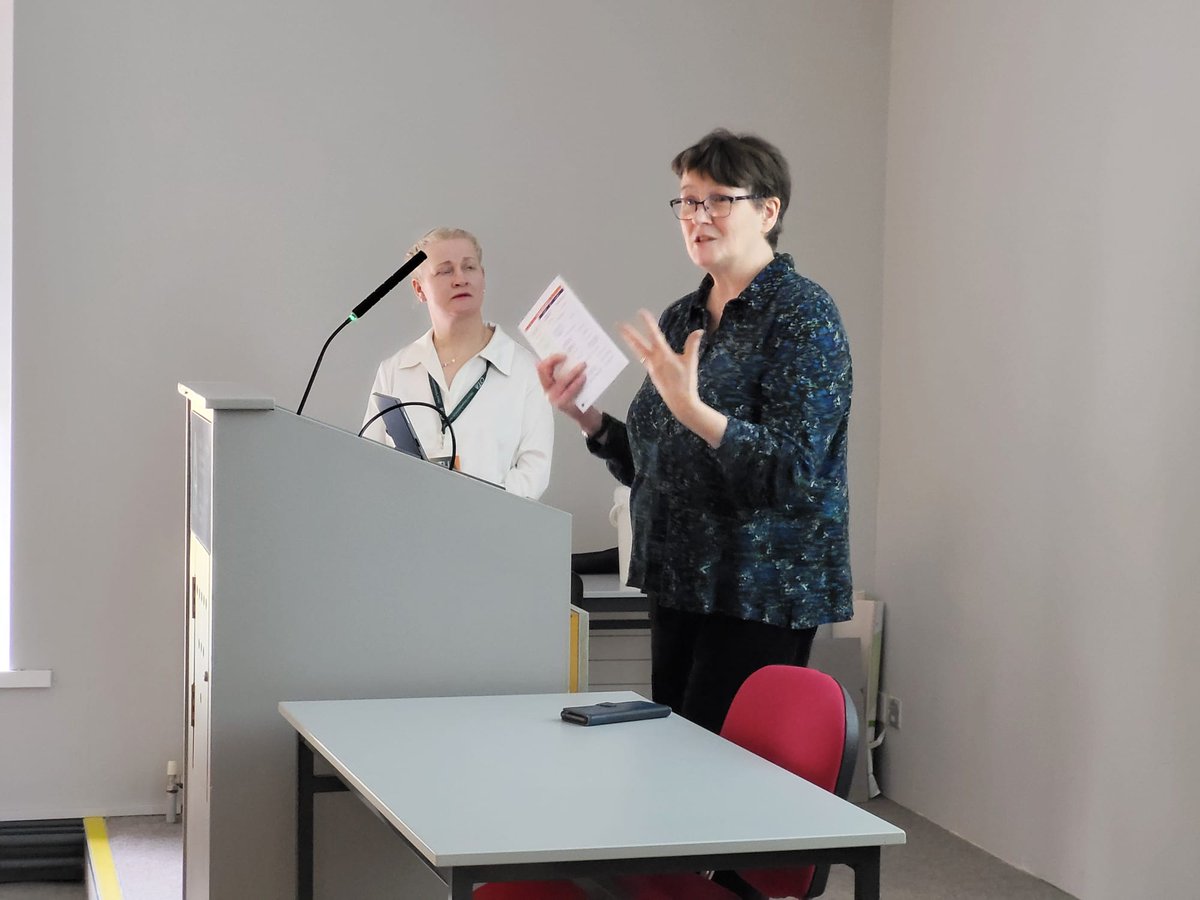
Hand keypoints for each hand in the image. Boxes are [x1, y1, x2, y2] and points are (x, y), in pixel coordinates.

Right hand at [537, 354, 602, 433]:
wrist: (583, 414)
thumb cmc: (576, 395)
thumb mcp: (568, 382)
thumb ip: (565, 371)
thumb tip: (570, 354)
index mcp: (547, 383)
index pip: (541, 368)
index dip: (550, 359)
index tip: (562, 354)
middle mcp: (547, 390)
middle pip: (544, 370)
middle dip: (554, 360)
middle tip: (566, 355)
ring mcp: (553, 398)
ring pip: (561, 380)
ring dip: (573, 371)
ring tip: (583, 365)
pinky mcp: (562, 404)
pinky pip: (570, 390)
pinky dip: (577, 382)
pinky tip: (584, 377)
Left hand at [618, 311, 726, 447]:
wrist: (681, 403)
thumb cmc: (686, 383)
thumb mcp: (691, 362)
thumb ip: (692, 345)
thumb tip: (698, 331)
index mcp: (663, 356)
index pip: (654, 335)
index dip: (648, 323)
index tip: (641, 312)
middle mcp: (654, 361)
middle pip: (638, 345)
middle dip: (629, 334)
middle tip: (619, 325)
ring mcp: (651, 369)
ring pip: (639, 352)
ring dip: (632, 343)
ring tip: (626, 335)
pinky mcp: (652, 375)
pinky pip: (644, 360)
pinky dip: (641, 353)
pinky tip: (642, 351)